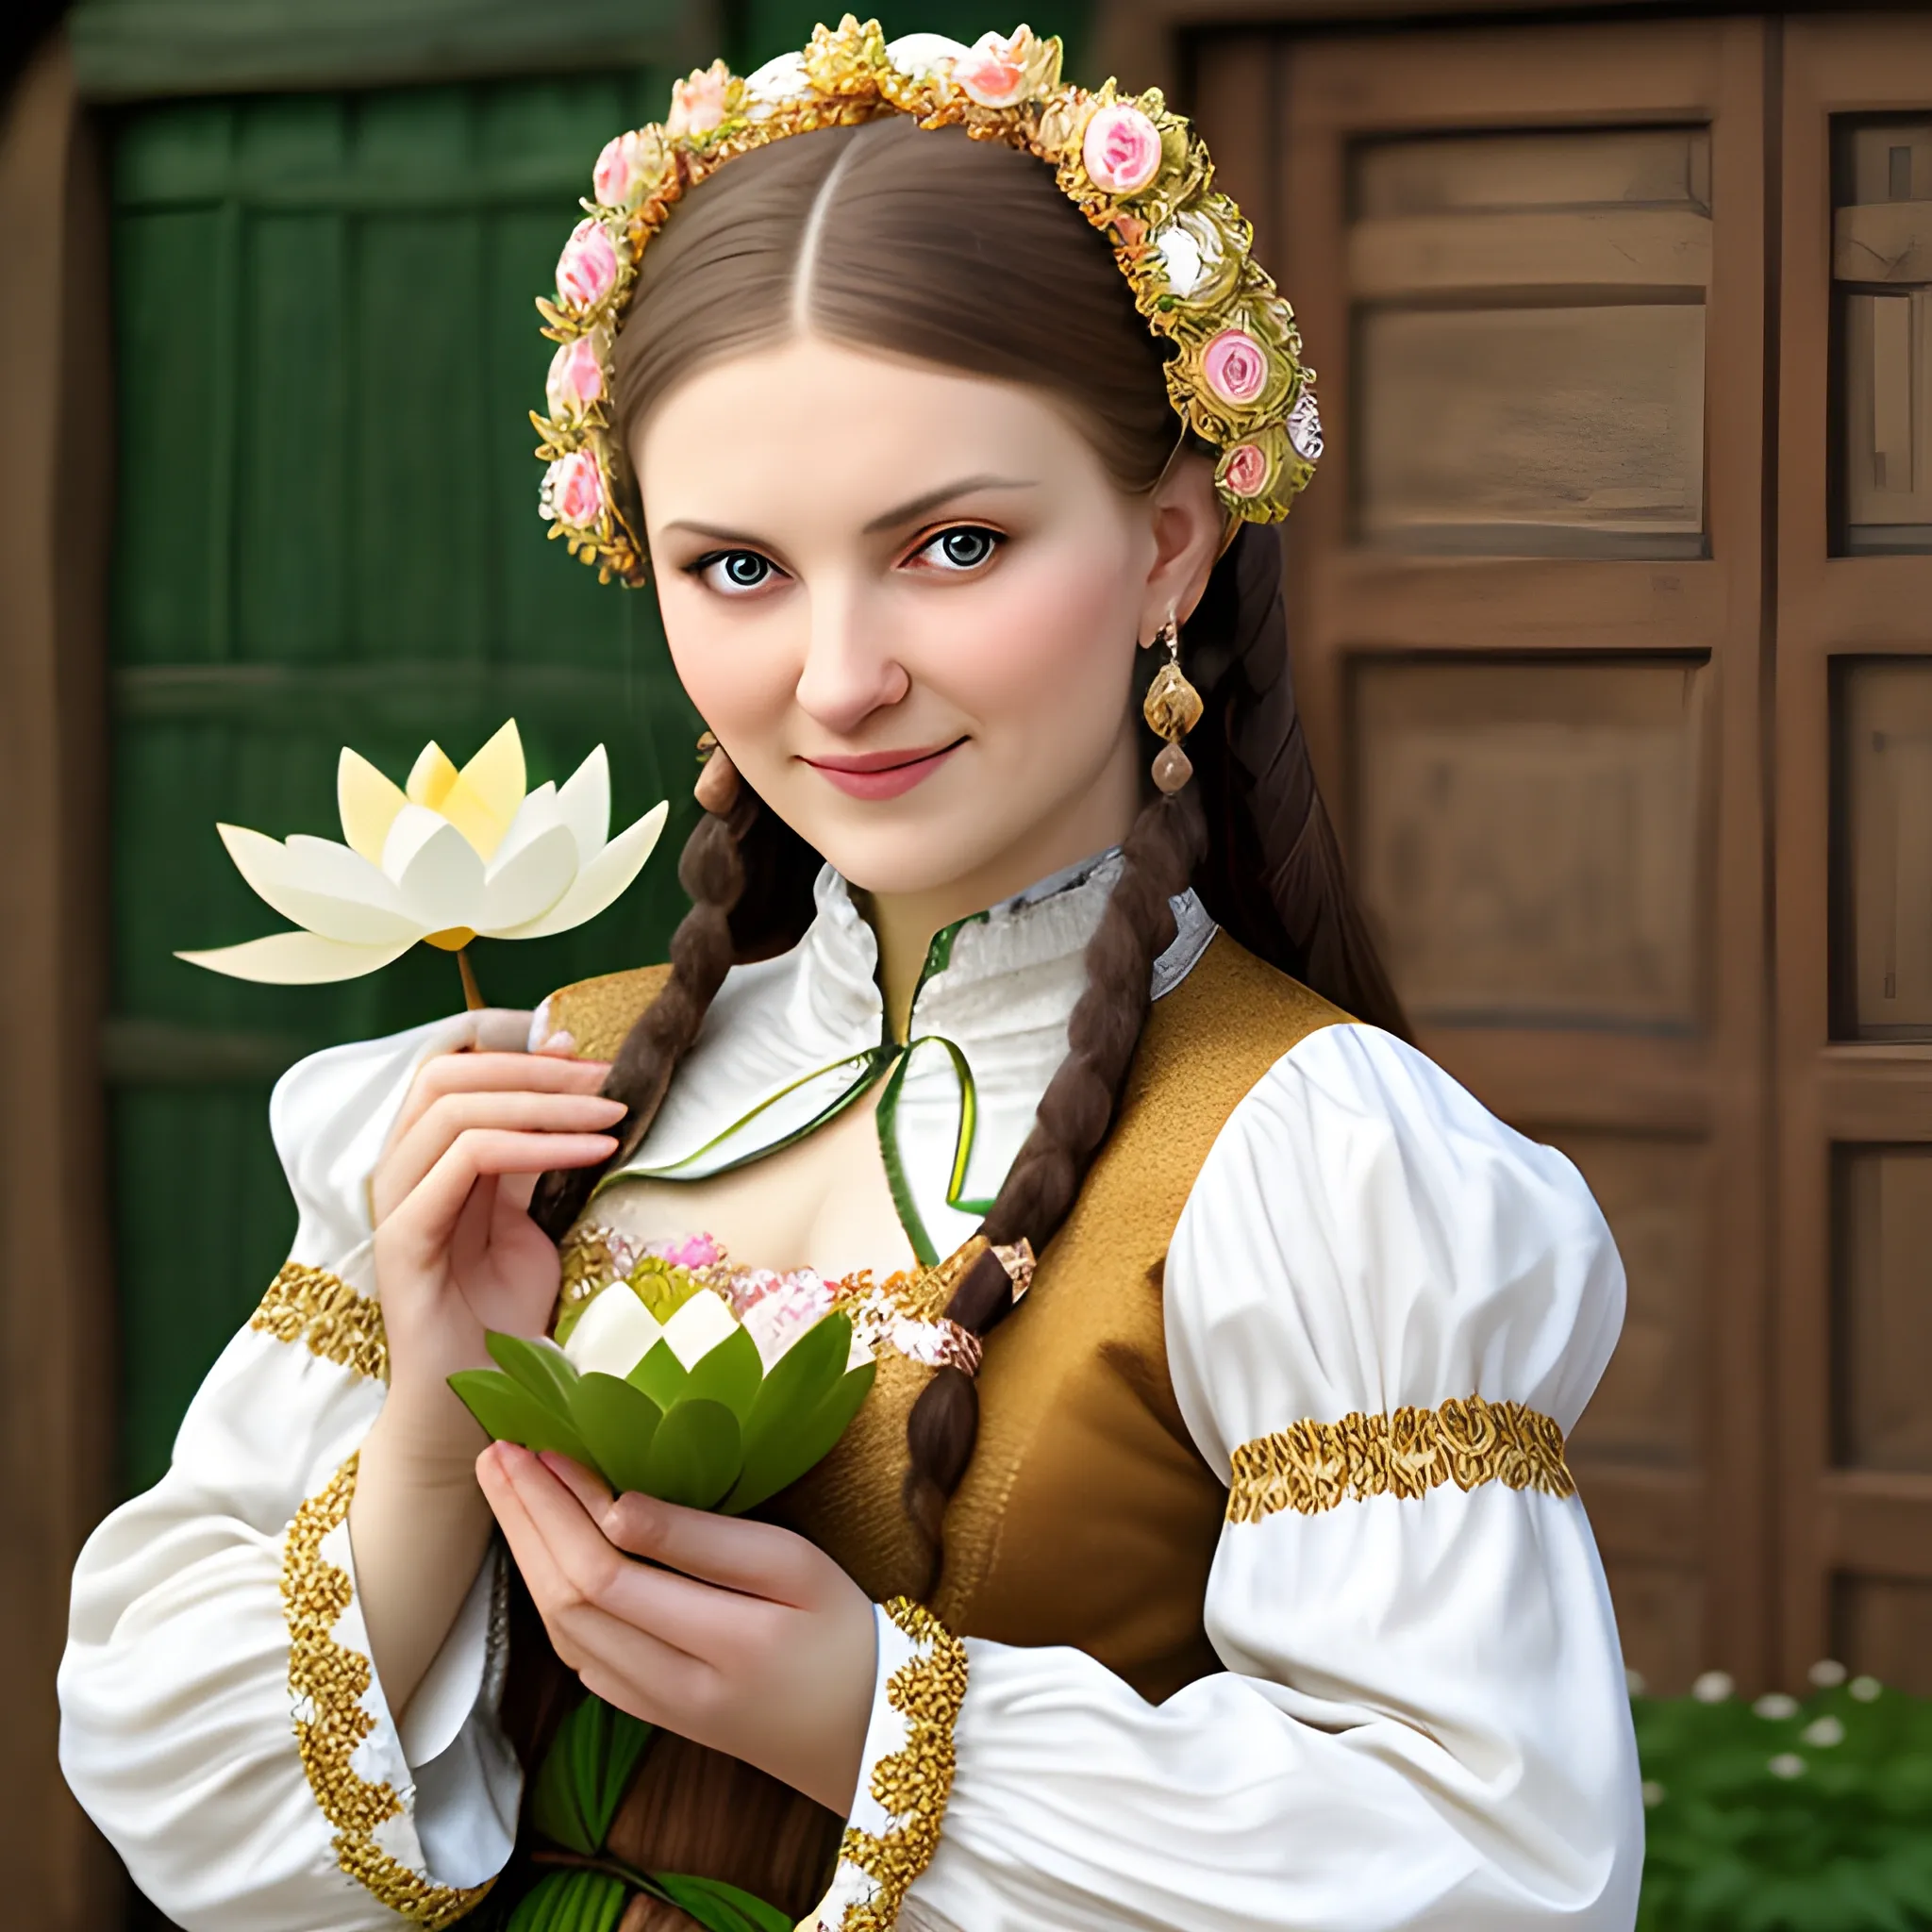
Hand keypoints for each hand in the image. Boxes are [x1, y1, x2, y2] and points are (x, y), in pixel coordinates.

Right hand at [350, 1035, 626, 1719]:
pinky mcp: (407, 1247)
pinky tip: (592, 1151)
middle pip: (446, 1076)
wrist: (475, 1411)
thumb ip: (541, 1156)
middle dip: (533, 1065)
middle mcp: (404, 1177)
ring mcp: (398, 1209)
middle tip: (605, 1075)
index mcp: (430, 1164)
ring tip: (612, 1110)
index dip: (513, 1048)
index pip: (452, 1070)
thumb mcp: (535, 1221)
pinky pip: (462, 1166)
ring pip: (451, 1110)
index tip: (582, 1044)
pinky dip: (534, 1146)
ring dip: (541, 1098)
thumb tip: (575, 1081)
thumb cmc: (506, 1320)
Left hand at [478, 1442, 876, 1815]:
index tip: (544, 1443)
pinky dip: (548, 1597)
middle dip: (526, 1520)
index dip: (566, 1505)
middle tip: (497, 1451)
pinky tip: (538, 1554)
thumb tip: (616, 1508)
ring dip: (527, 1555)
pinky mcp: (651, 1713)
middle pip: (570, 1599)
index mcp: (725, 1642)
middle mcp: (675, 1687)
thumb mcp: (797, 1565)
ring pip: (564, 1631)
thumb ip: (706, 1540)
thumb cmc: (844, 1630)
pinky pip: (579, 1655)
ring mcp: (656, 1708)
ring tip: (505, 1489)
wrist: (870, 1733)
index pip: (611, 1571)